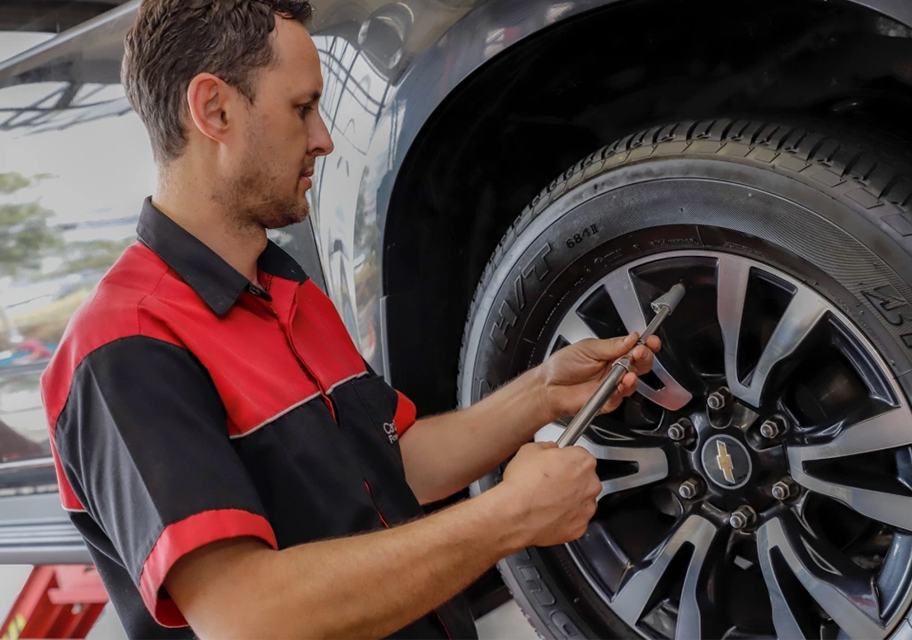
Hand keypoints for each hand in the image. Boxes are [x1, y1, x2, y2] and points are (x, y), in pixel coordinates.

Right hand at [498, 442, 600, 546]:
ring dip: (570, 499)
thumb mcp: (529, 450)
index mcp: (582, 461)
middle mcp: (590, 484)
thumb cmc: (523, 484)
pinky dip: (565, 518)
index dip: (565, 459)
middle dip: (570, 479)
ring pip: (582, 500)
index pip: (580, 455)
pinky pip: (576, 520)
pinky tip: (549, 514)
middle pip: (584, 478)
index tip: (557, 463)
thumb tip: (549, 450)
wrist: (515, 515)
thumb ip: (547, 447)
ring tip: (547, 500)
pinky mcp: (579, 528)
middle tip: (549, 482)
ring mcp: (587, 508)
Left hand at [536, 333, 660, 420]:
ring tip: (628, 372)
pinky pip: (619, 398)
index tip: (651, 342)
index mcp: (611, 353)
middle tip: (639, 354)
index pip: (635, 348)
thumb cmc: (562, 366)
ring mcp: (611, 386)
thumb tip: (632, 338)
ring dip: (634, 377)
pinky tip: (618, 386)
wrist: (547, 387)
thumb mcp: (587, 348)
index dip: (646, 345)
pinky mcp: (606, 402)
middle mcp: (614, 370)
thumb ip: (611, 345)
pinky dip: (620, 392)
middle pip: (640, 365)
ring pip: (633, 383)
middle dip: (644, 359)